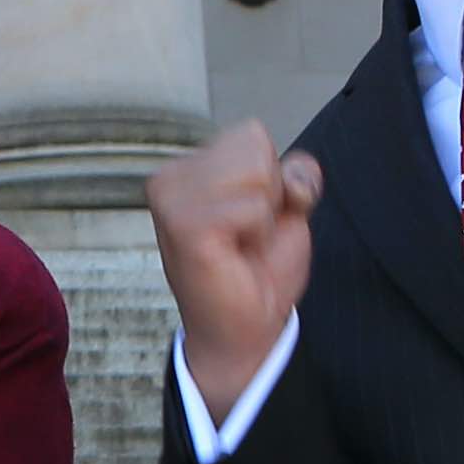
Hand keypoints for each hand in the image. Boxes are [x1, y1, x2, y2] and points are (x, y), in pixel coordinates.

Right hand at [145, 119, 318, 412]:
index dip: (273, 178)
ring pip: (255, 169)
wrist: (246, 330)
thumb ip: (293, 173)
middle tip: (249, 234)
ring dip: (264, 212)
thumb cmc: (258, 271)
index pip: (251, 134)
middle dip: (270, 190)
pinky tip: (236, 253)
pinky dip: (259, 230)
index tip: (254, 219)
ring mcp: (171, 201)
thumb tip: (294, 172)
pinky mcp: (184, 227)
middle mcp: (169, 178)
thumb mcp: (285, 208)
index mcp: (186, 170)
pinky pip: (252, 204)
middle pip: (253, 144)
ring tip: (242, 243)